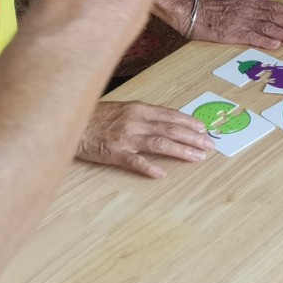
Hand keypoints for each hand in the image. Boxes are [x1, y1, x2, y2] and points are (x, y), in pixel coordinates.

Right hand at [77, 100, 215, 177]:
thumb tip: (166, 121)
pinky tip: (161, 174)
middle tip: (209, 144)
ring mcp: (126, 137)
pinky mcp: (115, 153)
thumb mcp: (123, 109)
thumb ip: (143, 114)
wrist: (73, 124)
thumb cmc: (97, 117)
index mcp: (138, 109)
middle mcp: (135, 121)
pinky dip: (148, 167)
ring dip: (181, 150)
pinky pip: (134, 161)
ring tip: (197, 157)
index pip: (169, 115)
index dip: (188, 122)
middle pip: (170, 129)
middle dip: (192, 137)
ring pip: (159, 144)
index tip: (203, 128)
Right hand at [196, 0, 282, 49]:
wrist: (193, 11)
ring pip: (268, 26)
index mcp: (251, 2)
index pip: (277, 7)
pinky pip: (251, 36)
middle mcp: (249, 10)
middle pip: (276, 16)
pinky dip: (264, 40)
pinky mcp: (232, 33)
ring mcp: (242, 21)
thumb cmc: (214, 7)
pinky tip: (275, 44)